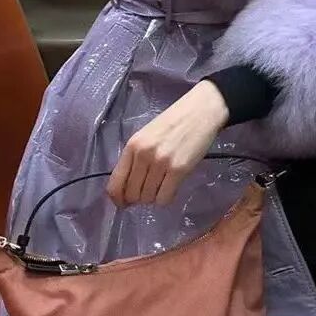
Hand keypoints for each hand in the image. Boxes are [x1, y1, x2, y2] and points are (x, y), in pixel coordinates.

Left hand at [107, 81, 229, 205]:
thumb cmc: (173, 123)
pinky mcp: (178, 170)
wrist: (200, 111)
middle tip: (148, 192)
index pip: (115, 183)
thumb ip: (135, 158)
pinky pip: (164, 198)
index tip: (124, 204)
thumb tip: (129, 188)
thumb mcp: (146, 136)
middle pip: (132, 194)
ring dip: (153, 198)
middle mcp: (143, 155)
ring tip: (162, 186)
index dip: (117, 199)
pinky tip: (171, 187)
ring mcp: (160, 163)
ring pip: (148, 198)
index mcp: (132, 146)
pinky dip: (166, 198)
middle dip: (138, 199)